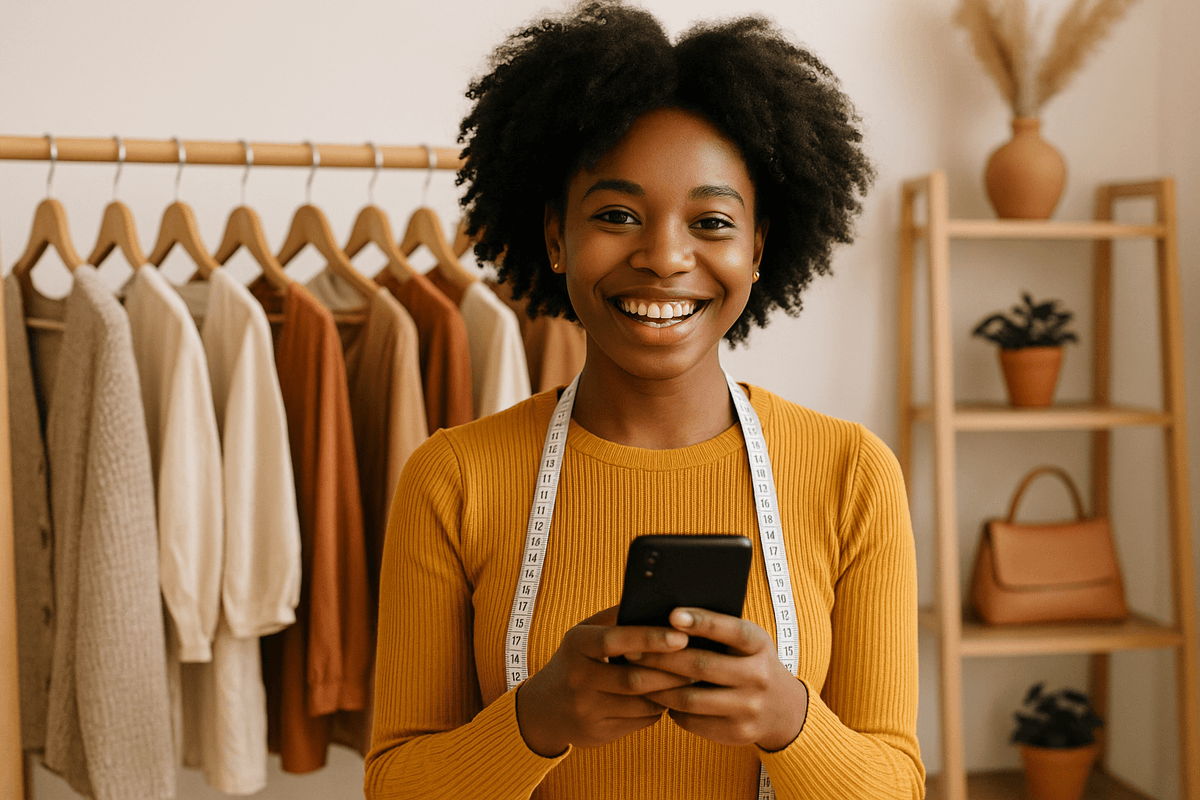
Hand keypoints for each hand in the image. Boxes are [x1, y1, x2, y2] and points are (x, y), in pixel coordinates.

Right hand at [515, 605, 694, 756]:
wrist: (544, 708)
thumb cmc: (576, 660)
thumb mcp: (585, 634)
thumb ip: (616, 618)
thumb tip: (657, 603)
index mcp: (576, 645)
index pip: (615, 640)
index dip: (649, 638)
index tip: (681, 636)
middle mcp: (578, 679)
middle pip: (634, 678)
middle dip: (671, 672)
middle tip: (699, 663)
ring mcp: (587, 709)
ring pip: (642, 703)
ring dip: (670, 692)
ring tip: (689, 679)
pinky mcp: (597, 733)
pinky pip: (640, 721)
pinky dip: (658, 708)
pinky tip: (667, 698)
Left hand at [635, 607, 807, 751]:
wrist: (783, 709)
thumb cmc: (751, 663)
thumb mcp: (747, 642)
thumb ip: (718, 629)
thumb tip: (667, 618)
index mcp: (759, 645)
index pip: (731, 630)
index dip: (701, 622)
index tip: (672, 615)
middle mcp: (758, 676)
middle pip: (701, 666)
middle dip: (662, 657)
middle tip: (632, 650)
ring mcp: (749, 708)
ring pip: (690, 698)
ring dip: (658, 687)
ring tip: (636, 675)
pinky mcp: (736, 733)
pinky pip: (692, 720)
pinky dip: (670, 708)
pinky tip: (656, 697)